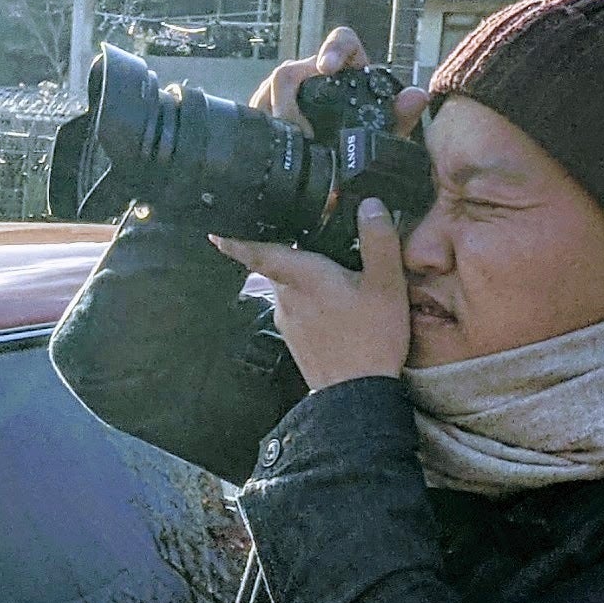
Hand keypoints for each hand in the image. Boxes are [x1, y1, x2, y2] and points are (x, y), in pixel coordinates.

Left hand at [217, 199, 409, 390]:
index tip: (217, 234)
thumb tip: (371, 206)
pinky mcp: (296, 342)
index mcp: (303, 277)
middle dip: (293, 255)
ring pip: (289, 291)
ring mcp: (288, 323)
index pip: (260, 252)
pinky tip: (337, 311)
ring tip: (336, 281)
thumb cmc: (370, 340)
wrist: (358, 396)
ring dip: (305, 282)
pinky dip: (311, 305)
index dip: (238, 240)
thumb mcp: (386, 285)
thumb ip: (378, 241)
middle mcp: (287, 298)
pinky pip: (298, 313)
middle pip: (279, 267)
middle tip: (315, 246)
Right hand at [251, 26, 424, 135]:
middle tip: (303, 131)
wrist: (345, 158)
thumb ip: (402, 114)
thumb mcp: (387, 130)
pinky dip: (264, 125)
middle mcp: (314, 72)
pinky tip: (273, 145)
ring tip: (290, 142)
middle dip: (290, 101)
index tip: (326, 68)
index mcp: (348, 68)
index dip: (332, 49)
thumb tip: (417, 96)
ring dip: (275, 115)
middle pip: (291, 71)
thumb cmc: (368, 136)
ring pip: (269, 89)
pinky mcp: (270, 106)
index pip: (342, 41)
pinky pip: (258, 108)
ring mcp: (289, 89)